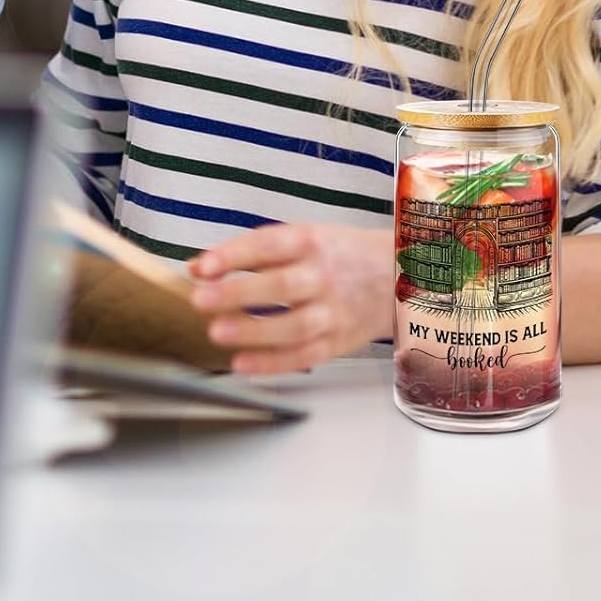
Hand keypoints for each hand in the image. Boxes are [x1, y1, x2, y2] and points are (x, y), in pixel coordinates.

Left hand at [189, 223, 394, 374]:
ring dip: (254, 331)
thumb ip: (253, 252)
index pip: (269, 245)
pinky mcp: (339, 341)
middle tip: (201, 300)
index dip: (233, 255)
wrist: (401, 276)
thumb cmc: (341, 255)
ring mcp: (335, 311)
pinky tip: (244, 363)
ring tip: (218, 332)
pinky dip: (274, 363)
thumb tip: (199, 269)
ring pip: (294, 325)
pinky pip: (306, 355)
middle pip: (281, 286)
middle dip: (238, 293)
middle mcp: (325, 276)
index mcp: (313, 242)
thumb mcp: (305, 237)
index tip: (201, 267)